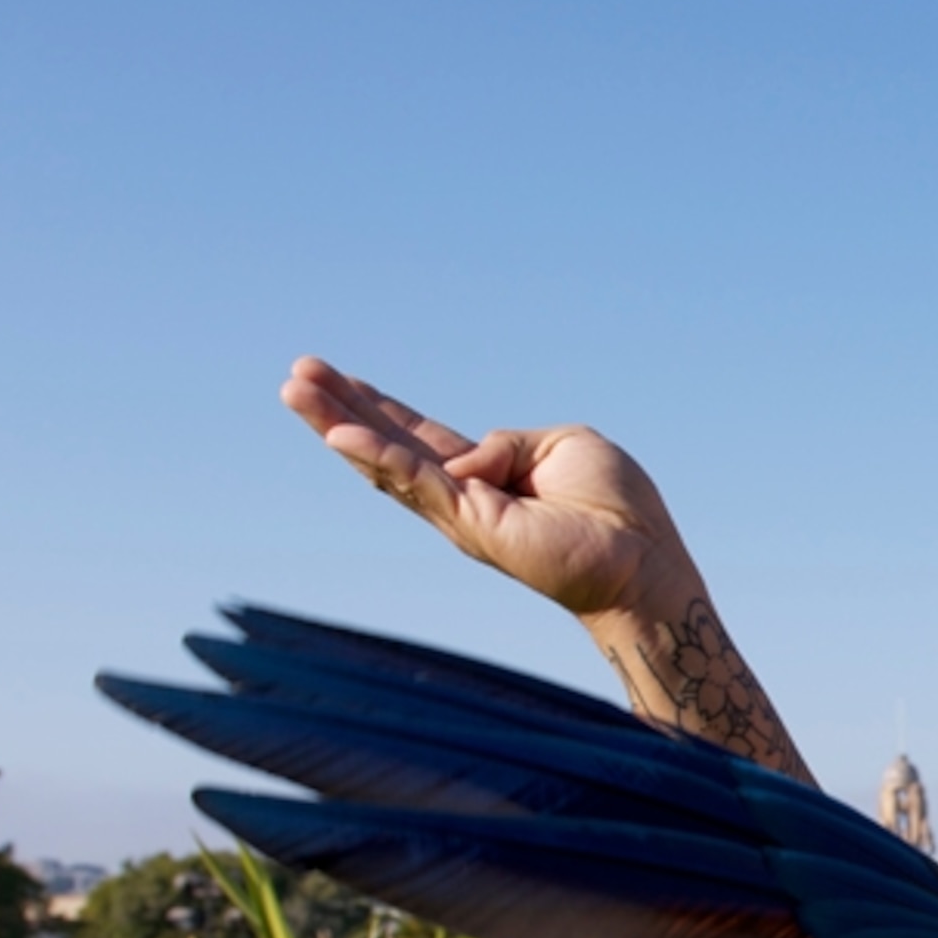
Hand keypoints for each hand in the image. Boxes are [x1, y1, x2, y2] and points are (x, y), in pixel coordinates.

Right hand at [281, 356, 703, 622]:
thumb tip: (469, 458)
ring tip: (294, 390)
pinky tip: (340, 434)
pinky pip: (418, 482)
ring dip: (338, 425)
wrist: (643, 560)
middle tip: (294, 377)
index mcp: (489, 473)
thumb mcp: (562, 444)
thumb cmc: (617, 507)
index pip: (420, 437)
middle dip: (341, 409)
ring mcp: (464, 515)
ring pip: (388, 463)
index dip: (381, 408)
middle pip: (390, 446)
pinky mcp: (474, 526)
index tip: (336, 377)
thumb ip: (506, 440)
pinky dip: (379, 457)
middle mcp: (465, 497)